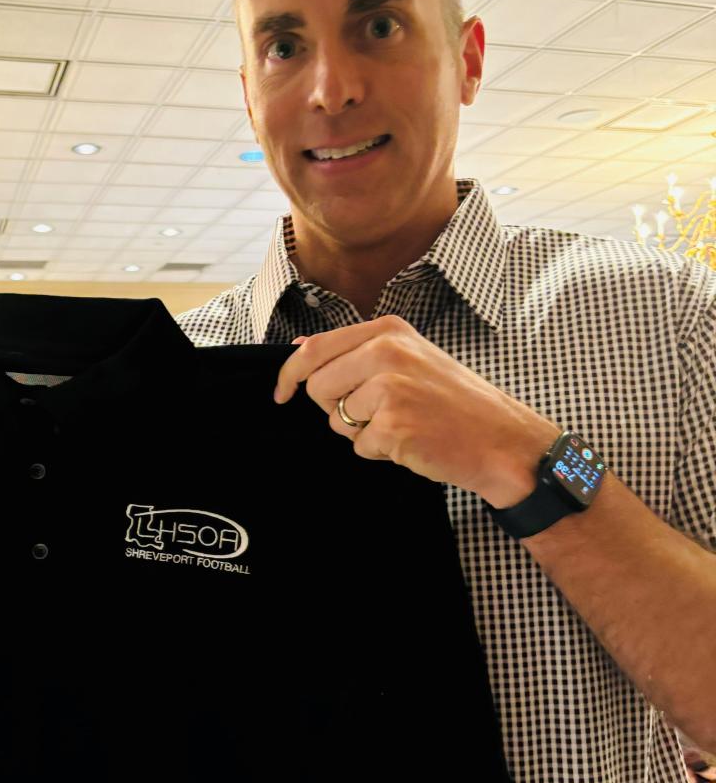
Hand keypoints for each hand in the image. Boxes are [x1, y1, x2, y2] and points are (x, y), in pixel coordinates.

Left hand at [273, 315, 558, 506]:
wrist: (502, 439)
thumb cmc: (455, 401)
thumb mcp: (409, 356)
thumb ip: (356, 351)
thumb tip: (299, 348)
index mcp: (387, 330)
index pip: (314, 348)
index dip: (289, 375)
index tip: (281, 393)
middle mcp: (386, 351)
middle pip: (317, 386)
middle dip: (335, 408)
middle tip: (375, 414)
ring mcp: (389, 387)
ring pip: (336, 419)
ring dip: (362, 432)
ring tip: (402, 425)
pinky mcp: (393, 424)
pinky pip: (360, 446)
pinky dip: (380, 452)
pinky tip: (411, 442)